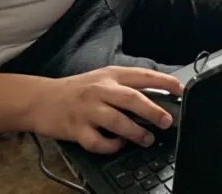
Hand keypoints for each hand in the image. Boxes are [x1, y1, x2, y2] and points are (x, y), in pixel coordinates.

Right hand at [30, 66, 183, 153]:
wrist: (40, 99)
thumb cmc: (76, 90)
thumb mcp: (102, 78)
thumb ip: (125, 85)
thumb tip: (157, 96)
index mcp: (110, 75)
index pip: (143, 75)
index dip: (164, 82)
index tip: (181, 90)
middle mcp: (100, 90)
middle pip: (132, 99)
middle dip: (154, 111)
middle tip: (167, 121)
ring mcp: (87, 110)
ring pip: (117, 122)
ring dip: (136, 132)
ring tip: (147, 139)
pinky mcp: (76, 129)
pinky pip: (98, 142)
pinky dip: (111, 146)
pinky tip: (117, 145)